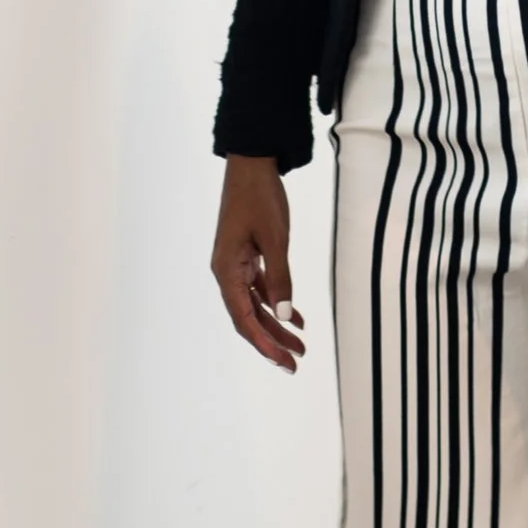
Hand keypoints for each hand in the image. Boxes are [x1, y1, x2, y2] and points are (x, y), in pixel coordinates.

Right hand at [211, 154, 304, 369]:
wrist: (252, 164)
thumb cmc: (260, 197)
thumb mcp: (275, 238)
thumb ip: (281, 278)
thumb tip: (285, 316)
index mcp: (226, 270)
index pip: (243, 317)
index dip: (262, 342)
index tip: (282, 361)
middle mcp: (227, 272)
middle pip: (248, 317)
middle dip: (271, 342)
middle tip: (295, 364)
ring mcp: (236, 265)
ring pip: (255, 306)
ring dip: (276, 326)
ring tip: (301, 347)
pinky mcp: (247, 257)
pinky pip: (261, 289)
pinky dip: (278, 303)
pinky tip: (297, 319)